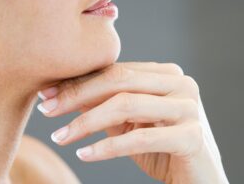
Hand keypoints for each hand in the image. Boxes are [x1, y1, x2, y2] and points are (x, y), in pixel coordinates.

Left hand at [37, 62, 228, 183]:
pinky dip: (108, 147)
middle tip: (47, 110)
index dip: (79, 81)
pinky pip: (140, 138)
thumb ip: (104, 103)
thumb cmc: (160, 147)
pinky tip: (84, 154)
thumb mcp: (128, 122)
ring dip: (87, 121)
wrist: (195, 176)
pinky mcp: (192, 136)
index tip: (48, 94)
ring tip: (61, 136)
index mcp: (166, 75)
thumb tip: (64, 92)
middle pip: (120, 80)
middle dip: (77, 95)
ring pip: (127, 105)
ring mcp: (188, 108)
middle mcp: (180, 83)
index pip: (116, 70)